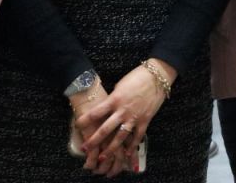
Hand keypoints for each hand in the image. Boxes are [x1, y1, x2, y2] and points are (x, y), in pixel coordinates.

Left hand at [77, 59, 175, 175]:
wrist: (157, 76)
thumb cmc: (137, 77)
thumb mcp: (120, 86)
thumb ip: (112, 99)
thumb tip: (106, 107)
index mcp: (114, 99)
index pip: (95, 113)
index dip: (84, 120)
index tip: (78, 125)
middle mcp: (122, 111)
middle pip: (105, 129)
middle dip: (94, 140)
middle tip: (85, 149)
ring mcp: (134, 117)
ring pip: (120, 137)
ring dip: (111, 149)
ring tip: (103, 158)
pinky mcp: (145, 120)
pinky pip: (137, 136)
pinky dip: (132, 146)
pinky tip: (127, 154)